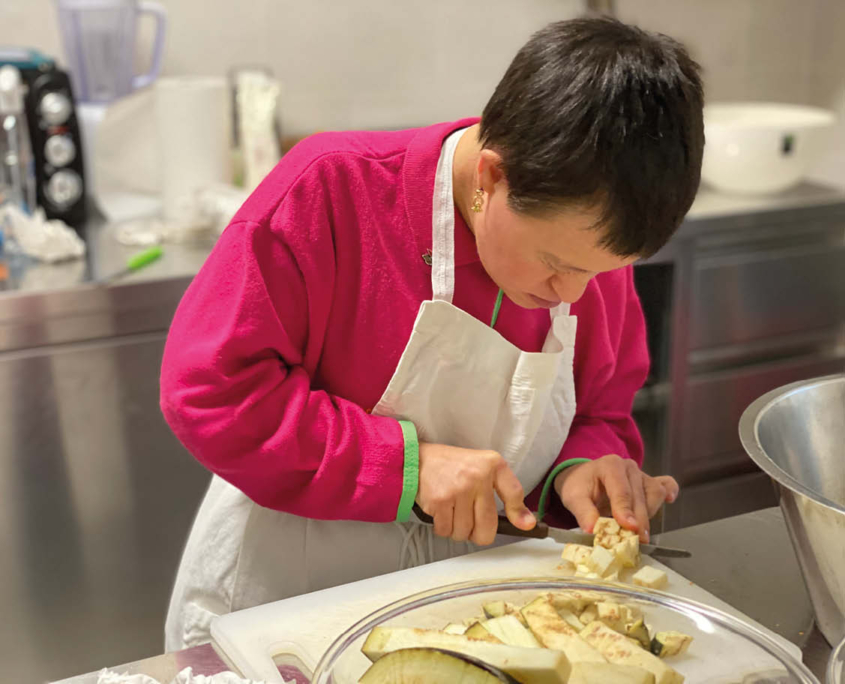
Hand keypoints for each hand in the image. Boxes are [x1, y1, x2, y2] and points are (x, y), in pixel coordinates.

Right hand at [416, 442, 535, 545]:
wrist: (417, 459)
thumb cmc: (453, 467)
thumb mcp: (483, 469)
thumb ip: (507, 493)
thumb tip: (526, 524)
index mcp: (492, 464)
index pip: (514, 493)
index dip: (519, 514)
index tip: (523, 525)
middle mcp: (477, 476)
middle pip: (488, 526)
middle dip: (479, 533)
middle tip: (472, 525)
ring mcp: (458, 489)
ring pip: (464, 531)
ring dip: (458, 530)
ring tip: (453, 513)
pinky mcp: (439, 501)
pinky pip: (446, 530)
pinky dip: (443, 528)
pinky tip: (441, 513)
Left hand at [554, 454, 678, 541]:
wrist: (584, 478)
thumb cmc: (580, 486)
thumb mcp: (573, 497)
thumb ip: (583, 513)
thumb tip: (593, 530)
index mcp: (610, 466)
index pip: (621, 490)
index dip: (625, 510)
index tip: (629, 528)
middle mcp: (629, 467)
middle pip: (640, 495)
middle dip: (639, 520)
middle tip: (636, 540)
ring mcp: (641, 474)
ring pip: (655, 493)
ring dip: (649, 514)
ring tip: (638, 532)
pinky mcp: (650, 482)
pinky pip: (666, 484)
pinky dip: (670, 491)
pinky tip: (670, 500)